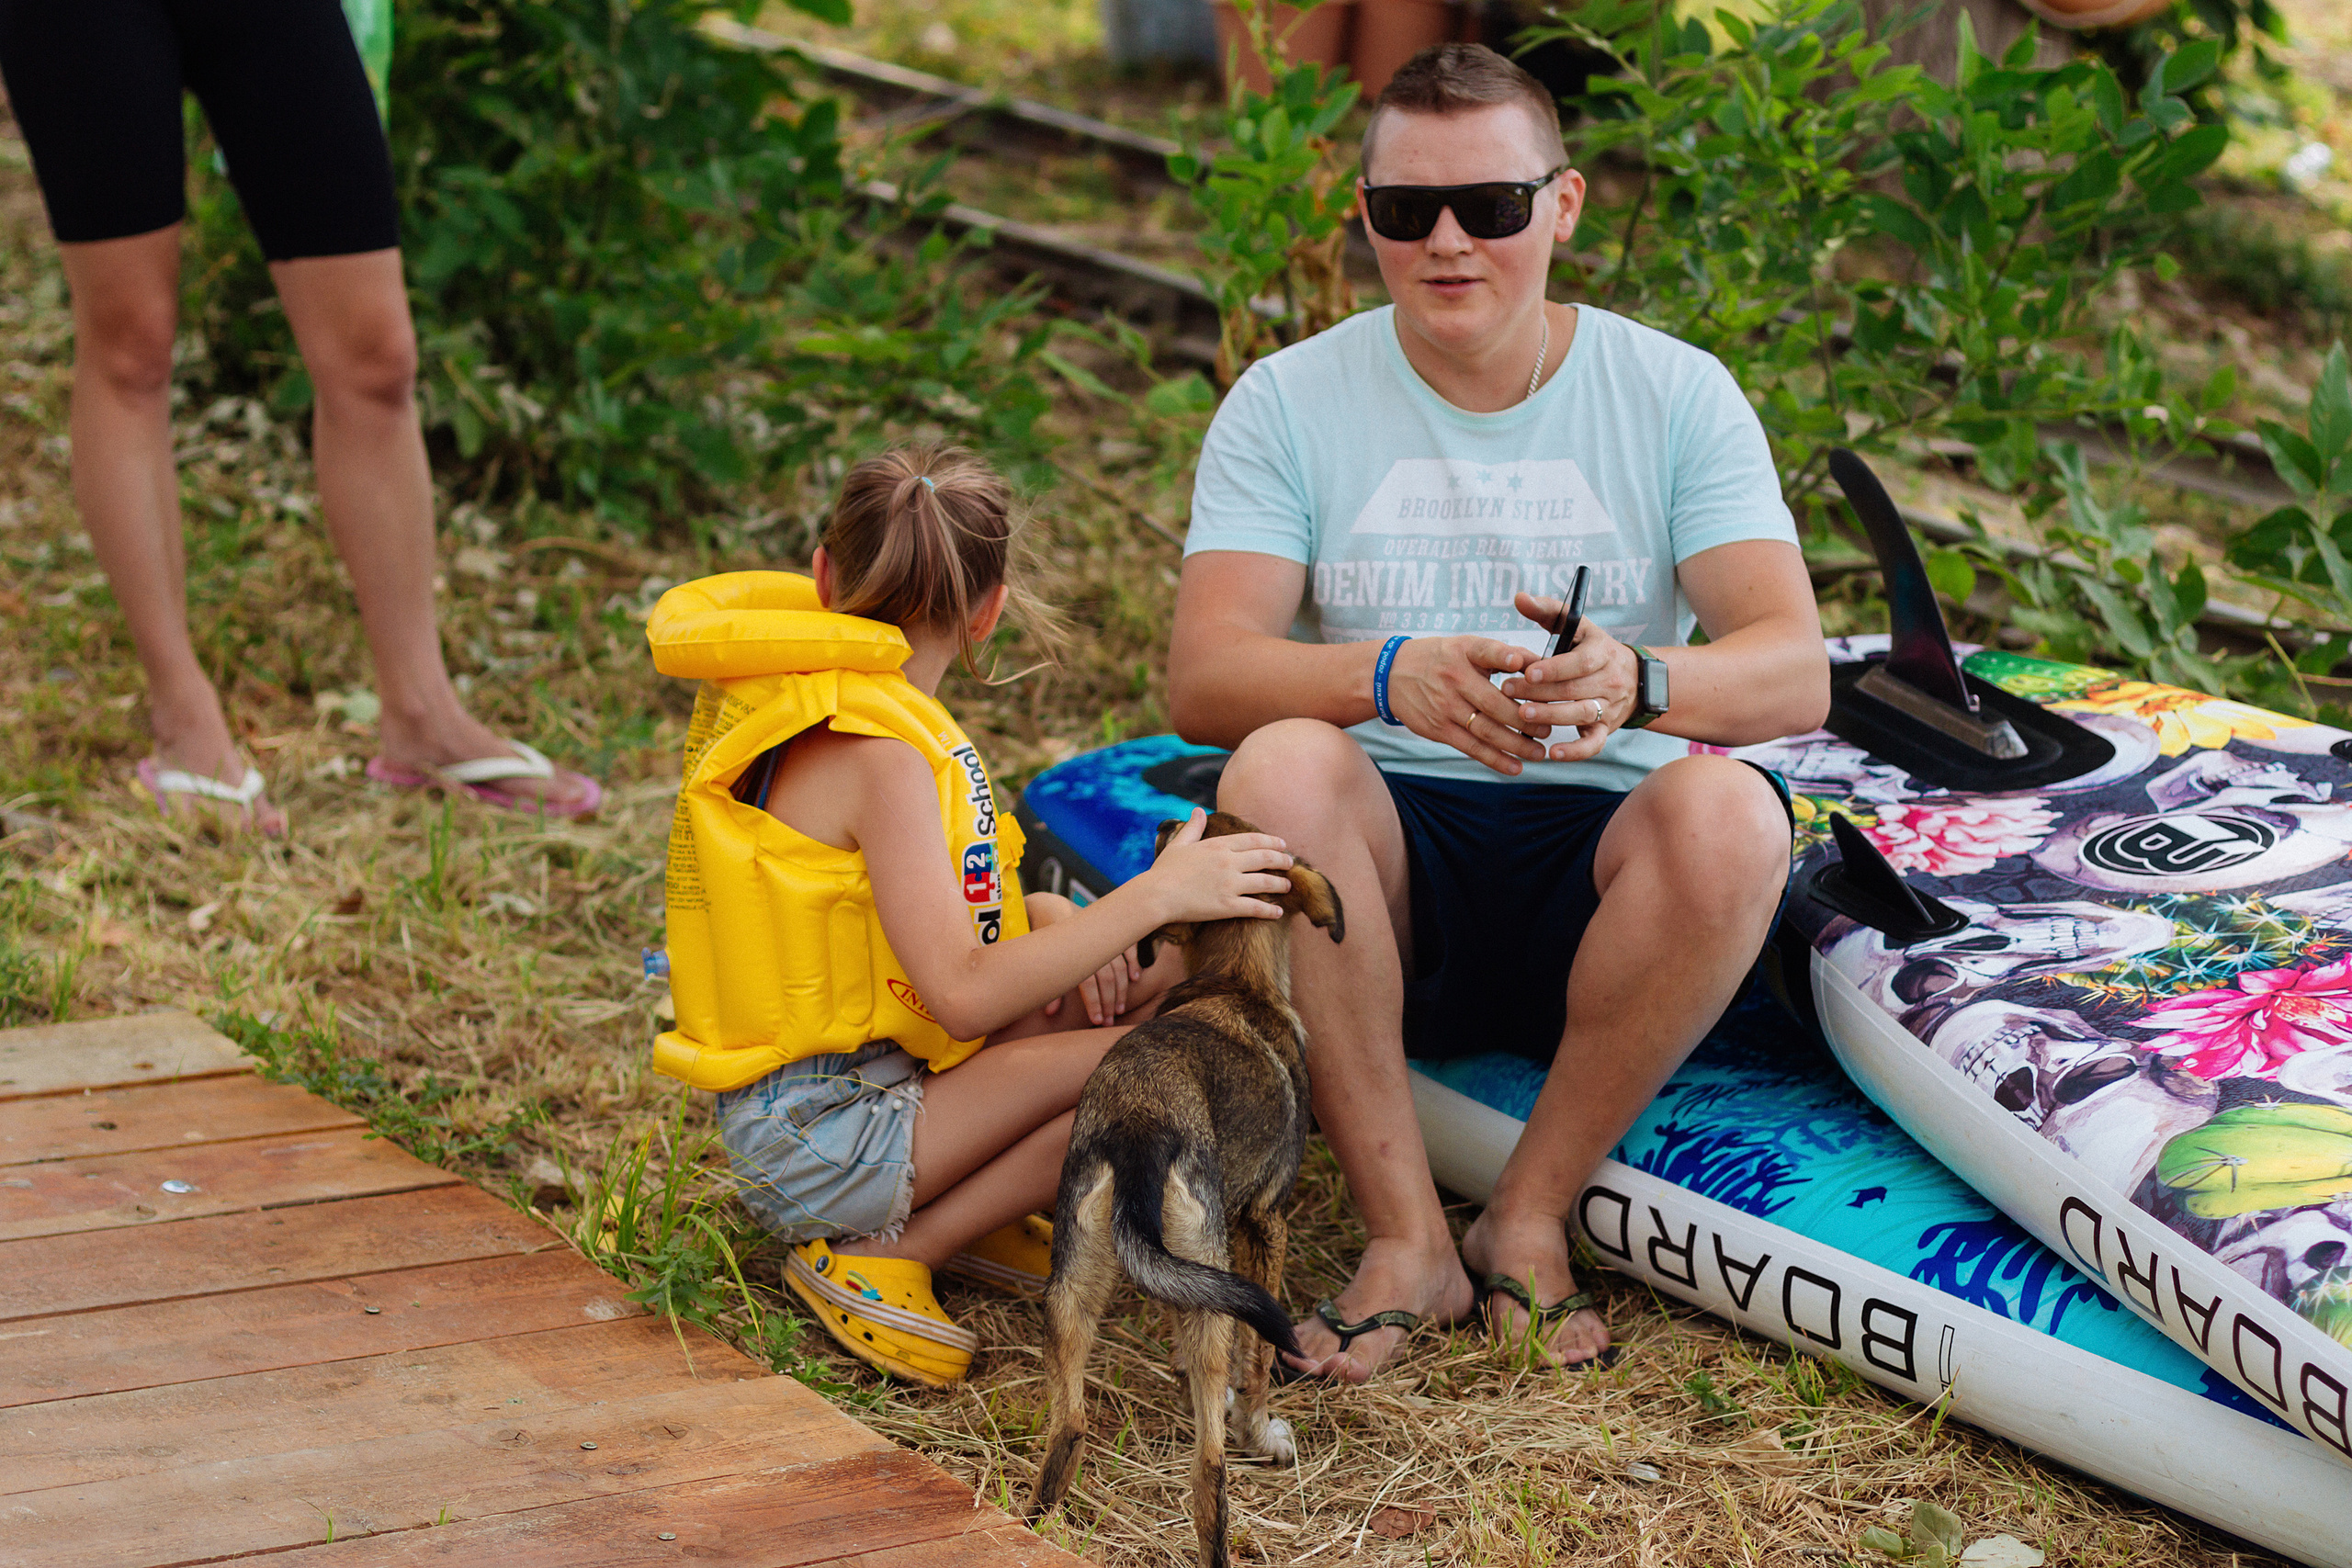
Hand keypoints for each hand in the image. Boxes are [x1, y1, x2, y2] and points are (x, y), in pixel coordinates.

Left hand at [1030, 893, 1140, 1023]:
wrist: (1051, 908)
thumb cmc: (1044, 940)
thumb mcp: (1042, 960)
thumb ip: (1050, 986)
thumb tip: (1050, 1013)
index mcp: (1073, 952)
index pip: (1088, 984)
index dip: (1094, 1004)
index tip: (1097, 1021)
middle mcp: (1091, 945)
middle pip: (1107, 979)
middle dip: (1109, 1003)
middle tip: (1109, 1022)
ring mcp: (1104, 936)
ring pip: (1119, 967)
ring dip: (1122, 989)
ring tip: (1119, 1009)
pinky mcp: (1111, 930)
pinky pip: (1128, 947)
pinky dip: (1133, 962)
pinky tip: (1136, 978)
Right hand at [1144, 809, 1292, 922]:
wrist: (1156, 895)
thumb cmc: (1164, 870)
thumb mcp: (1179, 844)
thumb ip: (1193, 827)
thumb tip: (1199, 811)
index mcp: (1218, 845)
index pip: (1254, 840)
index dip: (1272, 842)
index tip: (1283, 845)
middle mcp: (1229, 862)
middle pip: (1265, 858)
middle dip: (1282, 860)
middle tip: (1291, 864)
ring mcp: (1230, 884)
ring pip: (1265, 882)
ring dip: (1280, 884)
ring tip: (1288, 886)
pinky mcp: (1227, 906)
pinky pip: (1256, 908)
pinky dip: (1270, 910)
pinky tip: (1278, 912)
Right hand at [1382, 635, 1549, 776]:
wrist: (1390, 675)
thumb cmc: (1438, 660)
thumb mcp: (1463, 647)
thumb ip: (1498, 654)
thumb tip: (1535, 663)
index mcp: (1463, 653)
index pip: (1485, 651)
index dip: (1504, 656)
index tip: (1522, 662)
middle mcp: (1454, 679)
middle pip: (1494, 702)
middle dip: (1526, 718)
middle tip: (1549, 728)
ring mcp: (1445, 706)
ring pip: (1486, 730)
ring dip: (1516, 744)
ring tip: (1539, 752)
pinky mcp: (1438, 729)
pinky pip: (1471, 747)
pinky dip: (1494, 759)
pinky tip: (1515, 767)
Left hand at [1497, 590, 1638, 762]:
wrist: (1633, 678)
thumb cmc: (1589, 648)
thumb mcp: (1575, 625)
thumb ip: (1547, 611)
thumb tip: (1519, 598)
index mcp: (1601, 651)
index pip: (1579, 661)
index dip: (1553, 668)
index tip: (1527, 670)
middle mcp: (1609, 679)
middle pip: (1575, 689)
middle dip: (1540, 692)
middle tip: (1508, 691)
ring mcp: (1608, 705)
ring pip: (1582, 713)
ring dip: (1551, 716)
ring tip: (1522, 715)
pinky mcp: (1605, 728)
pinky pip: (1594, 743)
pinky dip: (1576, 751)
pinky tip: (1553, 754)